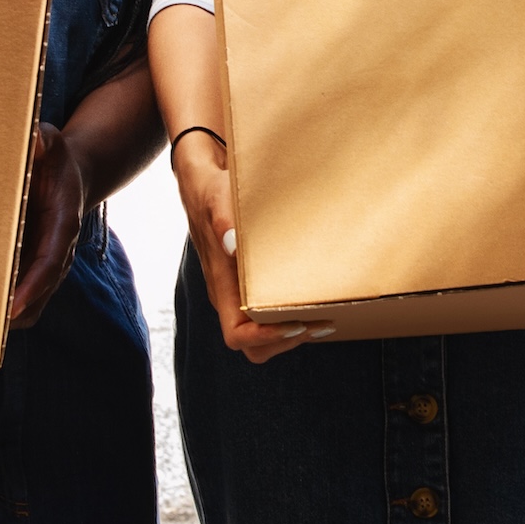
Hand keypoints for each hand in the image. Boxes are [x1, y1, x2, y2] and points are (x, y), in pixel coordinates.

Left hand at [7, 123, 87, 330]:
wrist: (71, 175)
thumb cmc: (56, 159)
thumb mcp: (52, 141)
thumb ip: (43, 141)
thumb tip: (33, 141)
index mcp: (64, 223)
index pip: (51, 261)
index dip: (34, 285)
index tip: (14, 305)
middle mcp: (59, 249)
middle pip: (41, 293)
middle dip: (16, 311)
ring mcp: (48, 261)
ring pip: (33, 303)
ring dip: (9, 315)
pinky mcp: (35, 266)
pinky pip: (25, 296)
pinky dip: (6, 307)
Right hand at [172, 131, 323, 362]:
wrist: (201, 178)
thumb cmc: (210, 189)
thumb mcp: (216, 197)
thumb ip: (223, 219)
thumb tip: (233, 245)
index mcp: (220, 283)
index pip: (236, 334)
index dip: (265, 338)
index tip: (295, 323)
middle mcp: (227, 293)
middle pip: (251, 345)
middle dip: (285, 342)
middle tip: (319, 322)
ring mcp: (236, 290)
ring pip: (260, 334)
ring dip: (291, 333)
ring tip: (323, 318)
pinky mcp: (246, 281)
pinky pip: (264, 313)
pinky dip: (290, 316)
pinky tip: (315, 300)